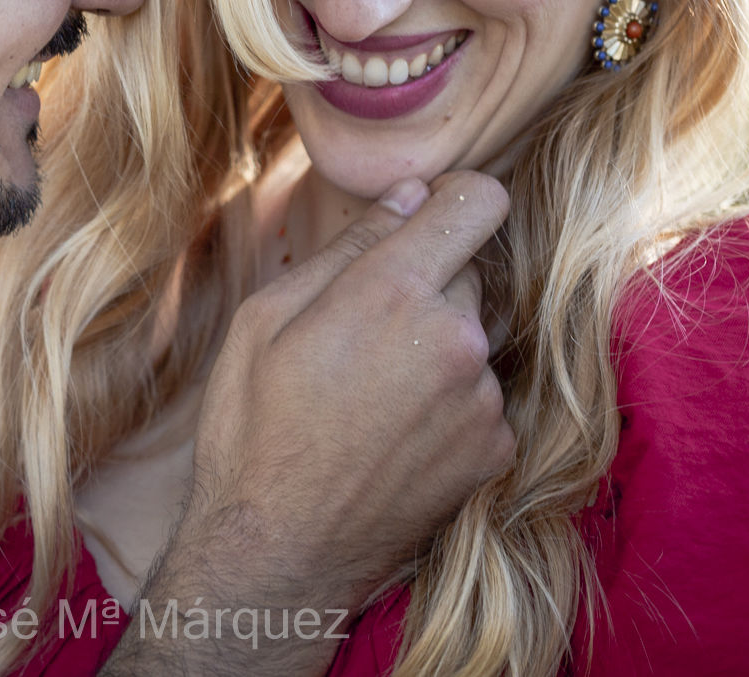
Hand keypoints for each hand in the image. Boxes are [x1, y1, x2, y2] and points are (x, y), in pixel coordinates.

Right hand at [101, 172, 512, 675]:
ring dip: (436, 347)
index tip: (427, 215)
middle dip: (426, 283)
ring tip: (370, 396)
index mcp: (393, 292)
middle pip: (468, 269)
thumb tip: (411, 194)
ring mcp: (482, 398)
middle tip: (361, 332)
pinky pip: (481, 393)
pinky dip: (449, 403)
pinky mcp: (497, 448)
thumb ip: (347, 247)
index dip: (454, 199)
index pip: (478, 201)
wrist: (275, 553)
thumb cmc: (252, 428)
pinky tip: (394, 434)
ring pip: (472, 334)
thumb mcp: (265, 319)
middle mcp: (455, 338)